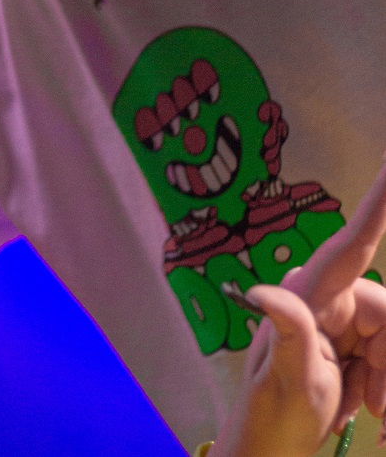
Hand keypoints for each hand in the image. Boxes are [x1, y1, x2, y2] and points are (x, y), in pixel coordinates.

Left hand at [215, 158, 385, 456]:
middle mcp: (325, 299)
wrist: (271, 454)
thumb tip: (264, 290)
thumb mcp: (288, 377)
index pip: (353, 244)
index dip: (379, 206)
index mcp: (311, 294)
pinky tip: (365, 410)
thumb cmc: (274, 414)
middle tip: (379, 409)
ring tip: (368, 414)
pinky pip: (383, 356)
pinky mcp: (346, 347)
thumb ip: (288, 328)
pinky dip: (383, 385)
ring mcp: (336, 323)